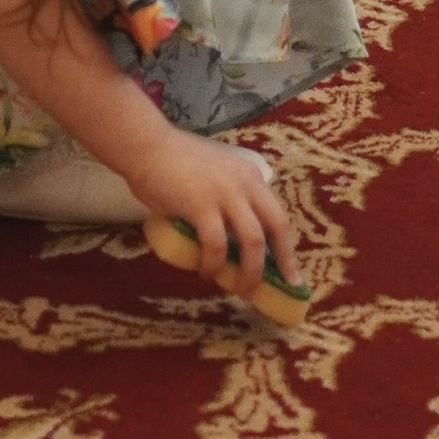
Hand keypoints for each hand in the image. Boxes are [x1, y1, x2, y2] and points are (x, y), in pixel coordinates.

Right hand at [126, 124, 298, 302]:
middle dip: (283, 261)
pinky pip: (216, 244)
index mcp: (250, 176)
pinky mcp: (202, 205)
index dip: (286, 246)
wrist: (148, 147)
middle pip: (276, 226)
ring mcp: (225, 193)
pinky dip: (213, 264)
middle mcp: (245, 183)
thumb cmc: (176, 163)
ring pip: (252, 240)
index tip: (290, 271)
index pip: (278, 214)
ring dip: (250, 271)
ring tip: (241, 291)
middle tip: (283, 287)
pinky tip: (205, 273)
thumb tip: (232, 239)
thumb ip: (229, 199)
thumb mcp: (216, 175)